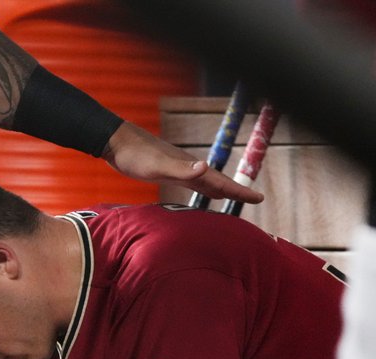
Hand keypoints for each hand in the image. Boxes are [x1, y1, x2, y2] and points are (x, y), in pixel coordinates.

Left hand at [102, 121, 264, 205]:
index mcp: (190, 167)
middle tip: (256, 199)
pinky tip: (206, 192)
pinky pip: (194, 182)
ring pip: (207, 181)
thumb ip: (181, 169)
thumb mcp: (158, 166)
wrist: (116, 142)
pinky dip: (205, 188)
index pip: (221, 181)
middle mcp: (189, 166)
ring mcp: (180, 168)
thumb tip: (206, 167)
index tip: (259, 198)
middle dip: (237, 191)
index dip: (239, 191)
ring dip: (222, 190)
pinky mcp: (169, 171)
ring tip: (236, 197)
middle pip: (219, 181)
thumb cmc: (135, 156)